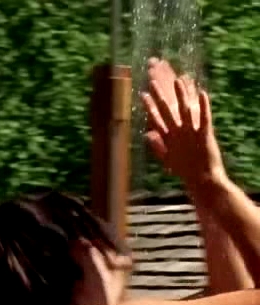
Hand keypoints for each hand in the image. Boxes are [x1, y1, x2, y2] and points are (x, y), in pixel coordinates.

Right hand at [141, 57, 225, 190]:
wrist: (201, 179)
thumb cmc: (184, 170)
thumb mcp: (167, 158)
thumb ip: (157, 145)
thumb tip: (146, 135)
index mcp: (167, 139)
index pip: (155, 119)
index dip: (149, 106)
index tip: (143, 94)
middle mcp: (176, 134)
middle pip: (165, 112)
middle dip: (159, 96)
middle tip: (152, 83)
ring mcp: (190, 134)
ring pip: (183, 111)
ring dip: (180, 95)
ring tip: (178, 81)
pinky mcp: (204, 135)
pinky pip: (204, 118)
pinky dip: (204, 106)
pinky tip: (203, 94)